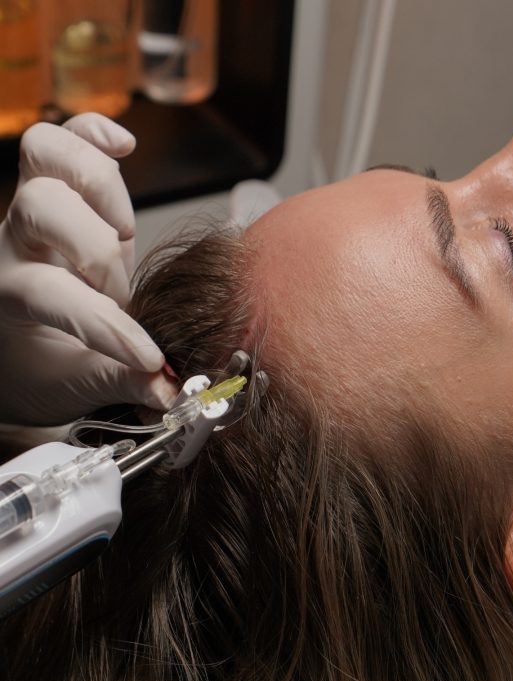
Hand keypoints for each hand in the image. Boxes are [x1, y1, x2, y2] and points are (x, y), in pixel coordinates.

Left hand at [0, 113, 176, 425]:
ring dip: (100, 187)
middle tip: (121, 290)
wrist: (15, 342)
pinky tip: (123, 148)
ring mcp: (34, 209)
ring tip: (124, 229)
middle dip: (100, 250)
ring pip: (45, 153)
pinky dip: (95, 134)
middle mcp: (16, 243)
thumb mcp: (75, 384)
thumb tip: (172, 390)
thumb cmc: (38, 364)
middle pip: (44, 204)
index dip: (112, 331)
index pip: (58, 298)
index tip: (150, 360)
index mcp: (12, 297)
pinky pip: (65, 134)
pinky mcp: (56, 188)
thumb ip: (122, 383)